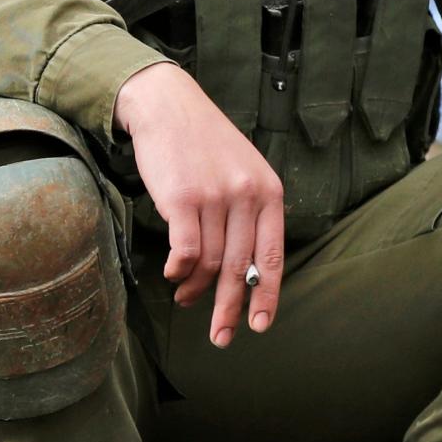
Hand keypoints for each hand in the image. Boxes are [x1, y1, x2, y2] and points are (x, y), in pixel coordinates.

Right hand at [114, 62, 282, 346]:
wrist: (168, 105)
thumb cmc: (204, 144)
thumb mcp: (242, 172)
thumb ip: (249, 215)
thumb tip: (242, 272)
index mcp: (269, 192)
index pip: (273, 256)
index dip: (267, 295)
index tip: (260, 325)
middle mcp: (247, 196)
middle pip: (241, 268)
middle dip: (231, 308)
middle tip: (221, 337)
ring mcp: (215, 197)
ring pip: (210, 263)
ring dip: (196, 288)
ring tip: (185, 298)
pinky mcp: (183, 198)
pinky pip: (185, 251)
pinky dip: (179, 270)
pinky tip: (172, 276)